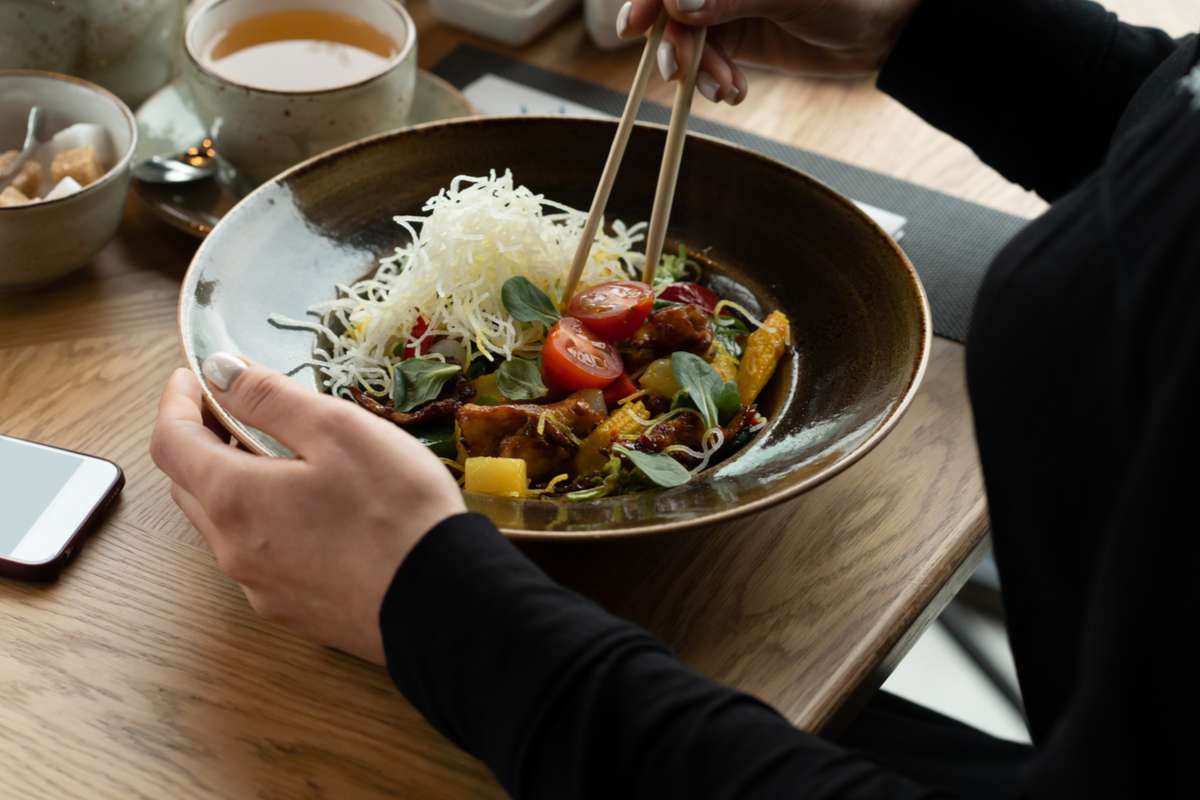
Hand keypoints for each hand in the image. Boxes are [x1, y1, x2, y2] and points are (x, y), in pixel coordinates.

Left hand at [150, 354, 465, 663]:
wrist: (442, 600)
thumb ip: (270, 396)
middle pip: (190, 485)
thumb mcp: (337, 429)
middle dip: (200, 439)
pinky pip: (259, 556)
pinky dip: (263, 520)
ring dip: (232, 482)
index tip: (193, 375)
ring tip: (276, 454)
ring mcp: (261, 587)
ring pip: (223, 524)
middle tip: (234, 408)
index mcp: (234, 498)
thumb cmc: (395, 509)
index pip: (170, 442)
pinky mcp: (293, 609)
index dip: (175, 401)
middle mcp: (232, 549)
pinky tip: (308, 510)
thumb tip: (219, 371)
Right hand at [617, 0, 923, 102]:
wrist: (887, 29)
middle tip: (682, 74)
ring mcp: (725, 7)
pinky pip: (708, 61)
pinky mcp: (738, 37)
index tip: (636, 26)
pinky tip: (736, 93)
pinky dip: (714, 81)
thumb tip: (678, 5)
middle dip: (675, 43)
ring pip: (687, 40)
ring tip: (728, 90)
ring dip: (698, 71)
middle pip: (671, 9)